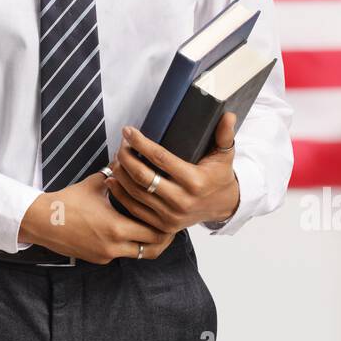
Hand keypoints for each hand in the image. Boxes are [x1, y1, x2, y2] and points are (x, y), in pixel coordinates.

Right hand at [18, 170, 173, 263]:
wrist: (41, 221)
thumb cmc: (67, 201)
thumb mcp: (95, 183)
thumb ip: (116, 173)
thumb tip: (130, 159)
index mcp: (116, 227)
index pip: (155, 233)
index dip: (167, 226)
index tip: (172, 216)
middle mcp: (113, 246)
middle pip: (152, 249)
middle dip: (162, 239)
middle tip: (168, 226)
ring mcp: (105, 256)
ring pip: (137, 254)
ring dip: (146, 244)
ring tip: (152, 230)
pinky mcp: (97, 259)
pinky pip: (121, 254)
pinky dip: (129, 245)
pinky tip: (129, 230)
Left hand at [106, 112, 240, 231]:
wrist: (223, 206)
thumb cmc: (220, 176)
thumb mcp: (225, 155)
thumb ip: (225, 134)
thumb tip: (228, 114)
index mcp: (195, 181)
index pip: (161, 159)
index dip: (141, 143)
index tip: (128, 131)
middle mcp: (182, 200)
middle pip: (143, 177)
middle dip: (126, 158)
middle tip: (120, 145)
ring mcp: (170, 215)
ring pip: (136, 193)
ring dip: (121, 173)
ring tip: (116, 158)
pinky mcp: (163, 225)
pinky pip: (134, 209)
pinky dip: (120, 193)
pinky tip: (113, 179)